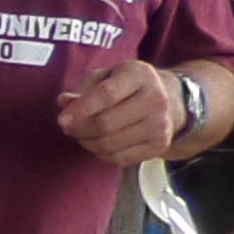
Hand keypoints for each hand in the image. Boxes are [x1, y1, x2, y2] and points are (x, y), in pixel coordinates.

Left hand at [55, 54, 179, 165]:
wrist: (171, 100)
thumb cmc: (129, 85)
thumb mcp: (109, 76)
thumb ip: (85, 88)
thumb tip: (63, 102)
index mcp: (139, 75)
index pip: (106, 94)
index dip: (81, 109)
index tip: (62, 120)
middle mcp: (155, 100)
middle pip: (106, 124)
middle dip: (80, 129)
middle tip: (68, 128)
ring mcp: (160, 125)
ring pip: (110, 144)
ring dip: (87, 143)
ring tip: (81, 135)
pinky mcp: (159, 146)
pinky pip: (119, 158)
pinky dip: (101, 154)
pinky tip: (98, 143)